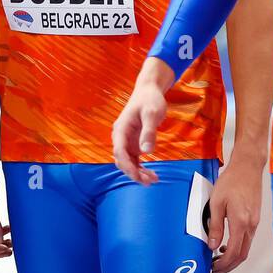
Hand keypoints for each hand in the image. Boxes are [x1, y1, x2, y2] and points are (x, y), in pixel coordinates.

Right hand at [112, 61, 173, 184]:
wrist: (149, 91)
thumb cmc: (150, 100)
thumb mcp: (152, 113)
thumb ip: (149, 132)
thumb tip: (147, 152)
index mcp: (121, 129)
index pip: (119, 151)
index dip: (127, 165)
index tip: (138, 176)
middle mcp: (121, 136)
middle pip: (122, 160)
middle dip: (133, 173)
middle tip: (149, 182)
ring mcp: (127, 141)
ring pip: (128, 162)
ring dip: (138, 173)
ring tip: (153, 180)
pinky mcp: (134, 143)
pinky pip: (135, 160)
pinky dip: (141, 168)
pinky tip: (152, 175)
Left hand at [208, 154, 263, 272]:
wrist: (248, 167)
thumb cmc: (230, 181)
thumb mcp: (216, 203)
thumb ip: (215, 226)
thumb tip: (212, 246)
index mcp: (241, 223)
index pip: (234, 253)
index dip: (223, 265)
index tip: (213, 269)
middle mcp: (251, 225)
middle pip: (242, 255)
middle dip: (228, 265)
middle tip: (214, 269)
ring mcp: (255, 222)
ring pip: (246, 247)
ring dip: (233, 256)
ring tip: (217, 258)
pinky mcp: (255, 218)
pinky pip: (247, 238)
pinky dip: (238, 246)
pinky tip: (226, 243)